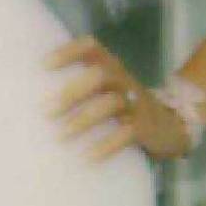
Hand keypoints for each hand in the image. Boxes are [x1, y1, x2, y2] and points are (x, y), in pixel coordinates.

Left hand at [45, 37, 193, 163]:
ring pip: (110, 104)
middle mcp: (123, 80)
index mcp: (111, 66)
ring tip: (61, 135)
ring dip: (83, 119)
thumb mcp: (107, 89)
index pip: (91, 47)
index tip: (44, 65)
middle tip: (46, 112)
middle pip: (99, 76)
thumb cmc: (124, 107)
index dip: (69, 51)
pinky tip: (87, 157)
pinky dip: (106, 145)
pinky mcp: (145, 126)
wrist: (171, 125)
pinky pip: (126, 134)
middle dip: (72, 92)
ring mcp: (135, 102)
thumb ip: (82, 85)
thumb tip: (35, 98)